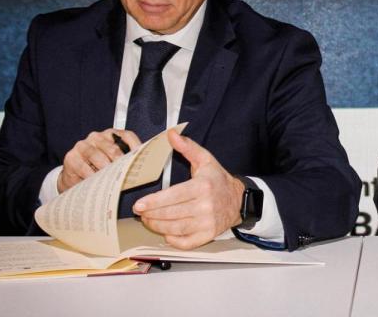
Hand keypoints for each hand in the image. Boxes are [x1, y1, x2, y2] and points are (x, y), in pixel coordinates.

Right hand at [58, 128, 140, 192]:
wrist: (73, 175)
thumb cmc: (96, 167)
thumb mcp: (111, 161)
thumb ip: (126, 159)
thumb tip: (144, 166)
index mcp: (110, 135)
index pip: (127, 136)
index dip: (137, 148)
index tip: (144, 160)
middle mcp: (96, 137)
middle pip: (114, 149)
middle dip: (123, 164)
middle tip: (130, 176)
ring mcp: (83, 146)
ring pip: (99, 158)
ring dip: (108, 171)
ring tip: (115, 181)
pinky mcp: (71, 157)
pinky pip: (85, 169)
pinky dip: (93, 177)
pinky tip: (99, 184)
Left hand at [133, 130, 245, 249]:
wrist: (238, 200)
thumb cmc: (217, 179)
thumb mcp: (205, 159)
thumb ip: (187, 147)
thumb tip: (171, 134)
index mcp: (202, 186)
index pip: (173, 196)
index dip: (154, 202)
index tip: (139, 205)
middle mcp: (206, 206)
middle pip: (171, 214)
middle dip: (151, 215)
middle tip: (140, 212)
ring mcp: (207, 223)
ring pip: (176, 228)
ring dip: (157, 226)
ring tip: (148, 220)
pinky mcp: (208, 235)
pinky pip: (186, 242)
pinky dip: (173, 240)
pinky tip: (165, 232)